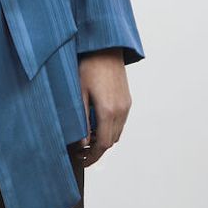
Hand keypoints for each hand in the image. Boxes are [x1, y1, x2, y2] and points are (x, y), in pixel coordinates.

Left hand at [74, 48, 131, 166]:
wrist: (105, 47)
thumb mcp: (79, 93)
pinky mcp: (127, 99)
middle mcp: (121, 110)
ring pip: (117, 132)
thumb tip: (82, 143)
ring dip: (104, 139)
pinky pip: (121, 121)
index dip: (92, 156)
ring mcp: (126, 105)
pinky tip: (97, 123)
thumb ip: (82, 120)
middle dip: (97, 150)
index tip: (81, 160)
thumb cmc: (88, 66)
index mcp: (108, 110)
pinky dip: (110, 128)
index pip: (103, 145)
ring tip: (87, 139)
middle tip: (80, 152)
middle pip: (112, 141)